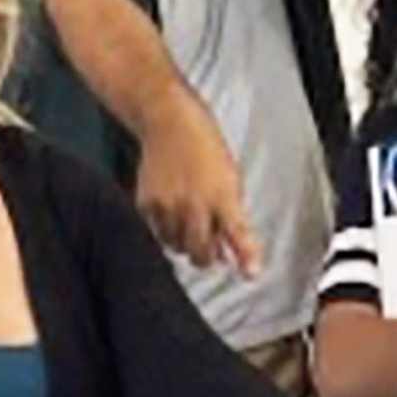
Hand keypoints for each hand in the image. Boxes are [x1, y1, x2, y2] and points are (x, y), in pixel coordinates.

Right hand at [135, 99, 262, 277]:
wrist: (170, 123)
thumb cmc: (206, 151)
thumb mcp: (230, 181)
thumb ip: (232, 218)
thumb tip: (230, 256)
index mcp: (221, 196)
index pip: (237, 232)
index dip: (246, 256)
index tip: (251, 274)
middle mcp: (193, 204)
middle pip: (200, 254)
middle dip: (205, 256)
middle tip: (208, 250)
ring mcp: (167, 205)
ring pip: (175, 246)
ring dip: (183, 242)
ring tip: (187, 222)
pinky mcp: (146, 203)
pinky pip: (156, 233)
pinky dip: (165, 229)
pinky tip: (171, 210)